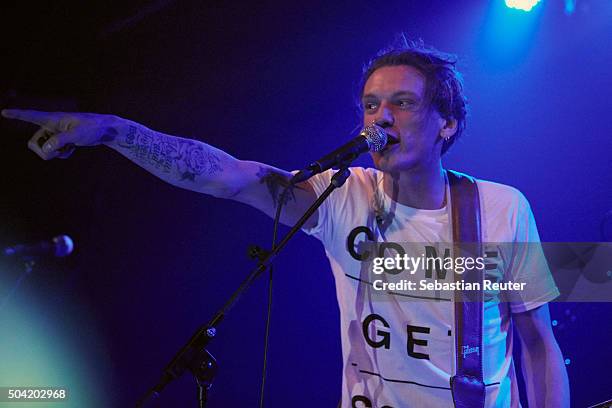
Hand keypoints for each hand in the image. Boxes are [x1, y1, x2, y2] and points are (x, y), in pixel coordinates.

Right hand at [1, 109, 121, 159]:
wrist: (105, 131)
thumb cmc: (93, 128)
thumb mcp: (78, 134)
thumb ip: (60, 140)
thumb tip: (47, 148)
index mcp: (54, 119)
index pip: (31, 116)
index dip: (17, 115)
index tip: (3, 112)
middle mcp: (51, 126)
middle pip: (34, 143)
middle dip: (44, 152)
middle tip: (58, 152)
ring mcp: (56, 134)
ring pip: (44, 149)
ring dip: (54, 154)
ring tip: (69, 148)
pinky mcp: (61, 141)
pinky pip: (54, 152)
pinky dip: (61, 154)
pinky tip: (72, 149)